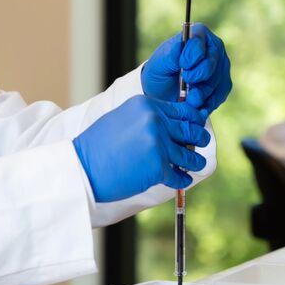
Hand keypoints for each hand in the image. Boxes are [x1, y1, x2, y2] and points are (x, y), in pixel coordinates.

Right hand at [73, 95, 209, 202]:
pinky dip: (183, 179)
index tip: (197, 126)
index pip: (182, 110)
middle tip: (201, 144)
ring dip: (195, 160)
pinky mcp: (158, 166)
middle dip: (199, 138)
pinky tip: (182, 180)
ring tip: (196, 163)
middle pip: (190, 130)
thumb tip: (170, 124)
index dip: (194, 119)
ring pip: (189, 154)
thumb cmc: (98, 145)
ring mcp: (158, 143)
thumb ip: (147, 117)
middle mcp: (155, 121)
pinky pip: (179, 174)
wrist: (83, 167)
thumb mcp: (123, 118)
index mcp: (146, 105)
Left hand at [141, 23, 232, 112]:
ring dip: (202, 92)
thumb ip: (170, 55)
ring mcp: (221, 66)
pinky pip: (220, 94)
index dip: (192, 54)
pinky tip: (197, 106)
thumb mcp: (159, 63)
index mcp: (197, 34)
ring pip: (216, 81)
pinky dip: (208, 102)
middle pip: (211, 62)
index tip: (182, 65)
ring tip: (189, 99)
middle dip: (198, 75)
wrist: (164, 92)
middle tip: (186, 81)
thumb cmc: (160, 72)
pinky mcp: (224, 84)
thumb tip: (180, 47)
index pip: (199, 41)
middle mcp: (213, 48)